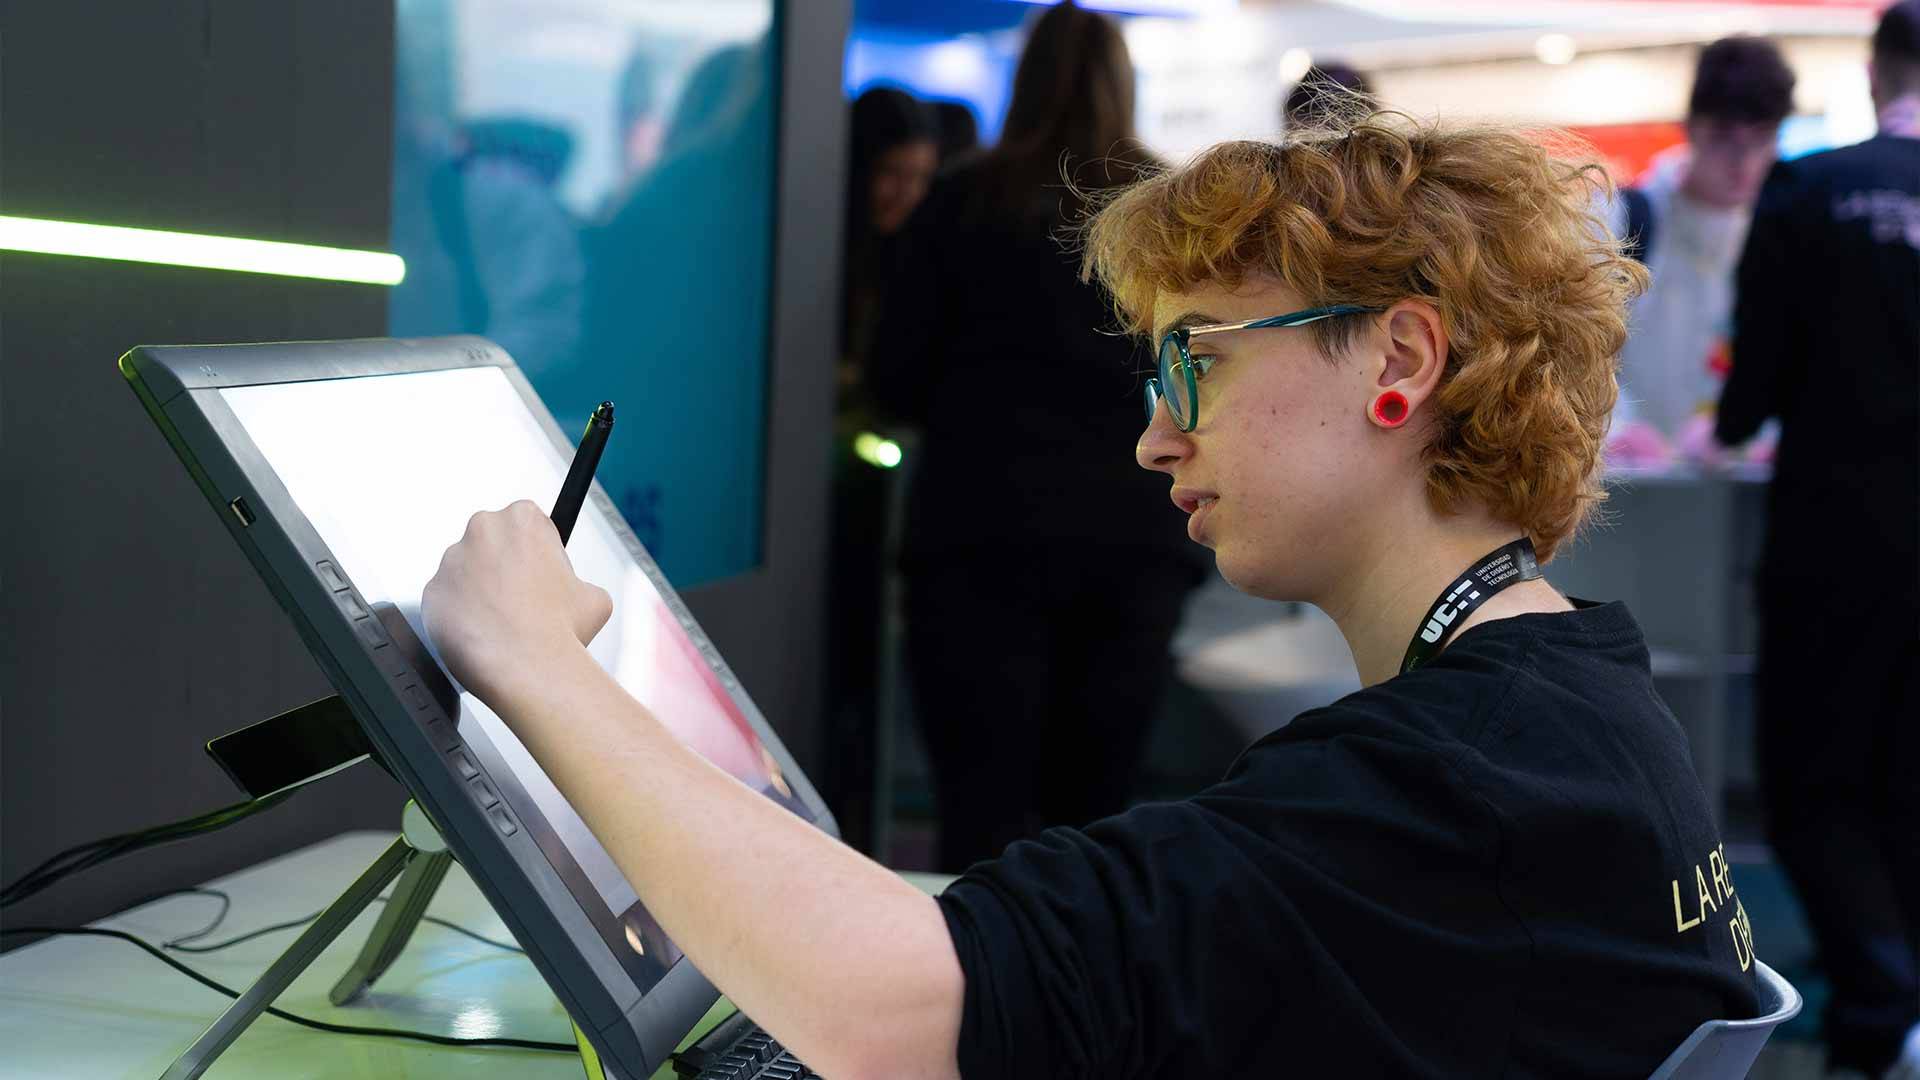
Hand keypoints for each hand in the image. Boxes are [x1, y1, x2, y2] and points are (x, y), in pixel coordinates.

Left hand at [422, 501, 611, 704]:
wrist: (525, 667)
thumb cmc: (557, 631)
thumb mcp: (594, 597)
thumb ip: (578, 583)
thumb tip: (574, 594)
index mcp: (523, 519)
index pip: (529, 524)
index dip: (539, 552)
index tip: (542, 574)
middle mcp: (482, 530)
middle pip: (494, 543)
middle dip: (506, 567)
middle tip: (525, 600)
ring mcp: (452, 561)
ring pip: (468, 571)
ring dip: (482, 591)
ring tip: (505, 623)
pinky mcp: (433, 592)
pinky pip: (448, 600)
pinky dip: (462, 615)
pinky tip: (485, 632)